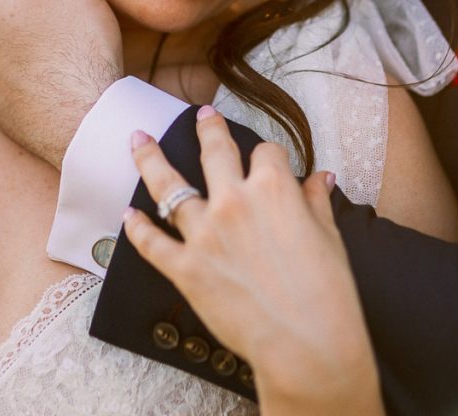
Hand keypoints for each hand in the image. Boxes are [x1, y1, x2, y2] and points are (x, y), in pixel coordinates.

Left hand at [124, 108, 384, 415]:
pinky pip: (152, 243)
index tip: (268, 160)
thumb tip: (321, 177)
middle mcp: (234, 201)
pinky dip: (137, 229)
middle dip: (208, 128)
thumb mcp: (329, 236)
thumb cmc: (326, 291)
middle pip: (214, 151)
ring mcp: (205, 234)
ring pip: (169, 186)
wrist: (307, 342)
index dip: (269, 155)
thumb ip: (316, 201)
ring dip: (150, 159)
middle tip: (201, 114)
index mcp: (273, 188)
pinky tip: (128, 215)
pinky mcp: (186, 268)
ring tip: (138, 139)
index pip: (266, 153)